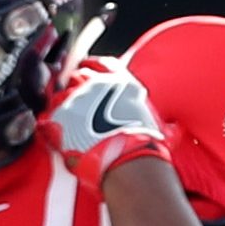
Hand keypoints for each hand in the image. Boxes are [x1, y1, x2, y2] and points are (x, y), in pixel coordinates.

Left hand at [46, 61, 169, 187]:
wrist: (127, 161)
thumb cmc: (146, 147)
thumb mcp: (159, 128)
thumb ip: (162, 124)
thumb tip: (176, 132)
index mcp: (121, 82)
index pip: (102, 64)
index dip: (93, 68)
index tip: (88, 71)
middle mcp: (97, 84)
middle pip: (78, 75)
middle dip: (75, 87)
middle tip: (77, 103)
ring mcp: (77, 98)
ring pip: (61, 93)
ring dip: (63, 106)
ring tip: (66, 122)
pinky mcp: (60, 115)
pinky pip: (48, 115)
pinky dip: (51, 124)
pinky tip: (55, 134)